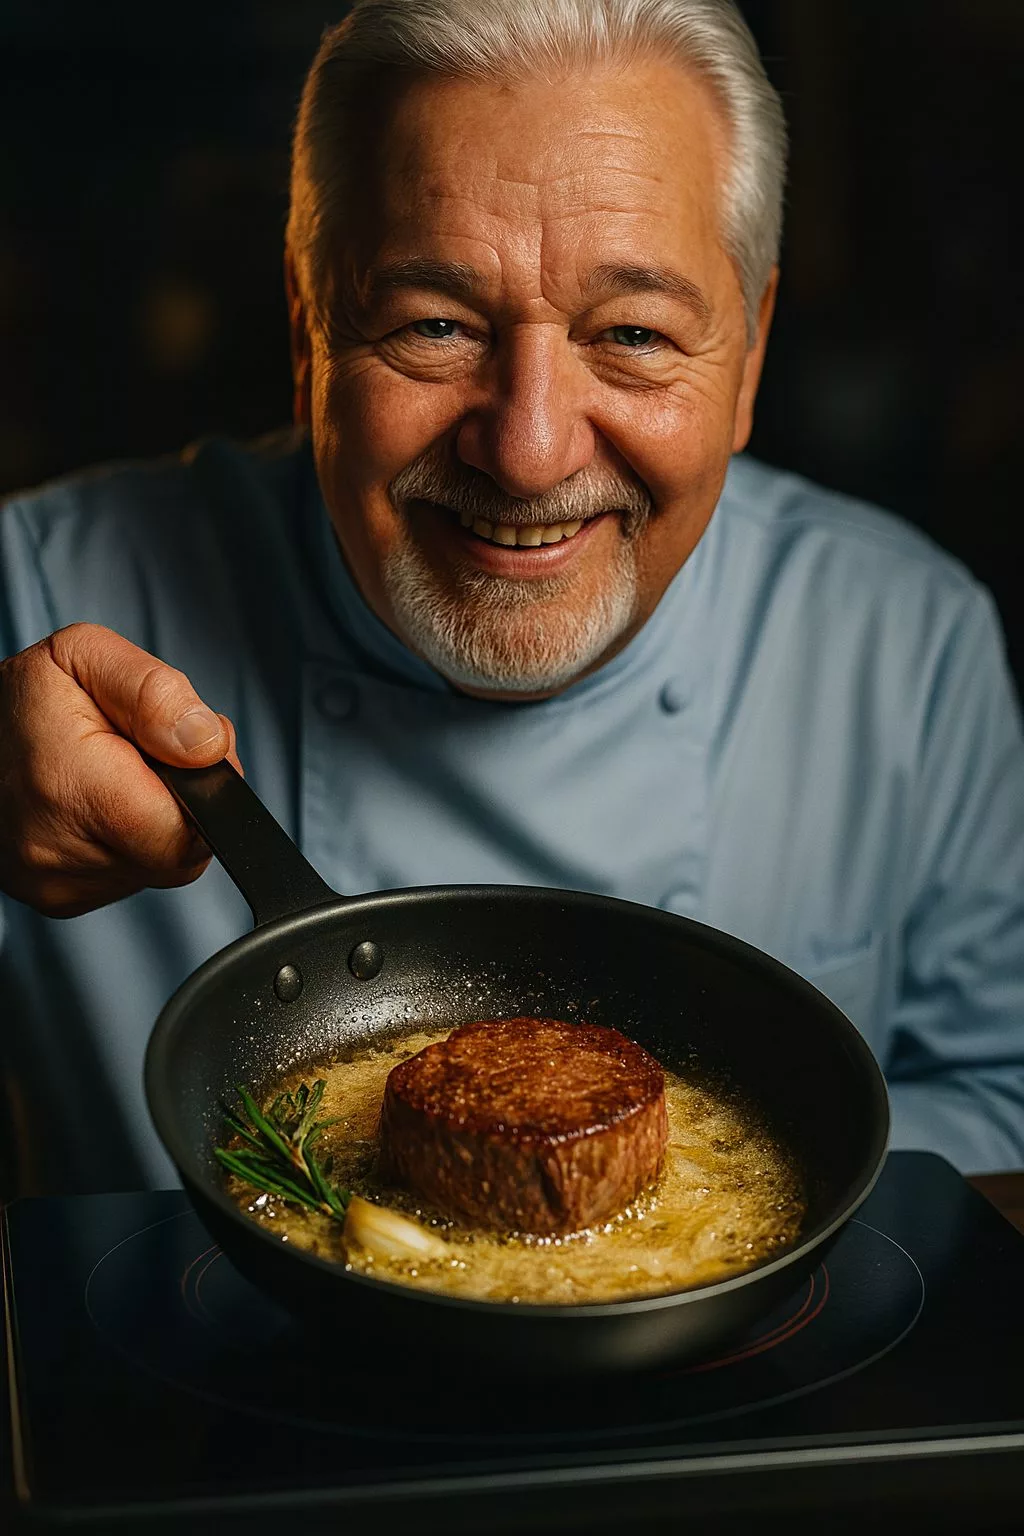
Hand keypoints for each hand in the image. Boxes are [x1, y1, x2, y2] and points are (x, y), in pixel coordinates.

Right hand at [0, 623, 241, 916]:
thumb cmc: (25, 697)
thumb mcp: (86, 655)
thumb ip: (156, 694)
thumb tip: (206, 747)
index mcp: (68, 789)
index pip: (185, 832)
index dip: (203, 789)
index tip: (180, 754)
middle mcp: (55, 853)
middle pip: (179, 853)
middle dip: (182, 803)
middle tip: (147, 758)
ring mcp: (55, 885)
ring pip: (157, 867)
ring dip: (154, 824)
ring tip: (115, 778)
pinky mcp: (58, 898)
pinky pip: (129, 877)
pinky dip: (128, 843)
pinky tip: (99, 807)